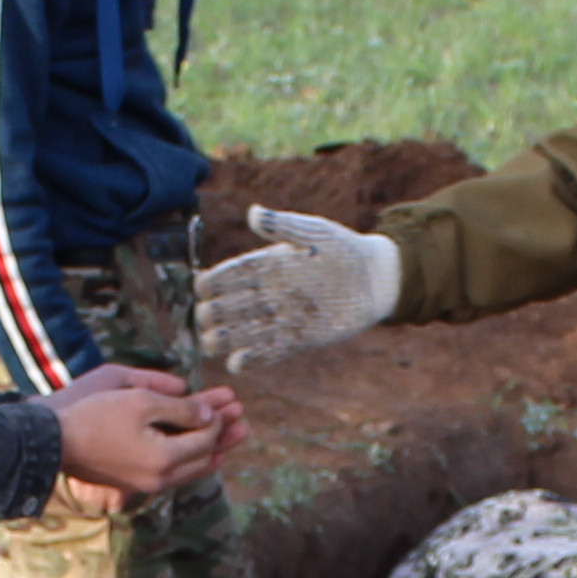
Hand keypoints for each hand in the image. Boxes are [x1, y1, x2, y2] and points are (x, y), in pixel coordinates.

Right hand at [47, 366, 223, 500]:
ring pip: (189, 470)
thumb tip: (209, 417)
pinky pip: (172, 474)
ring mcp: (146, 484)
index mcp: (165, 459)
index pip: (204, 438)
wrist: (54, 442)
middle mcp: (160, 479)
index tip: (227, 400)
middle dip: (224, 439)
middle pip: (203, 459)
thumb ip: (180, 409)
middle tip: (245, 425)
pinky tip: (192, 458)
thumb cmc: (96, 416)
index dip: (217, 417)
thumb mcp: (141, 402)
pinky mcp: (133, 483)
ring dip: (209, 452)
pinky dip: (188, 462)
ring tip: (228, 445)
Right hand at [196, 207, 398, 367]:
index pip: (235, 273)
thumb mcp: (314, 232)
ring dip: (228, 338)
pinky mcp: (300, 337)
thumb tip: (253, 213)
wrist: (376, 278)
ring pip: (248, 329)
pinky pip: (273, 349)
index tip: (200, 288)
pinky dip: (255, 357)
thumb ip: (284, 225)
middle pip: (235, 304)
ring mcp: (284, 316)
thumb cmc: (344, 249)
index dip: (216, 281)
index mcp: (269, 264)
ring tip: (211, 344)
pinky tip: (237, 364)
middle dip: (216, 312)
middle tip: (202, 318)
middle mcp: (271, 292)